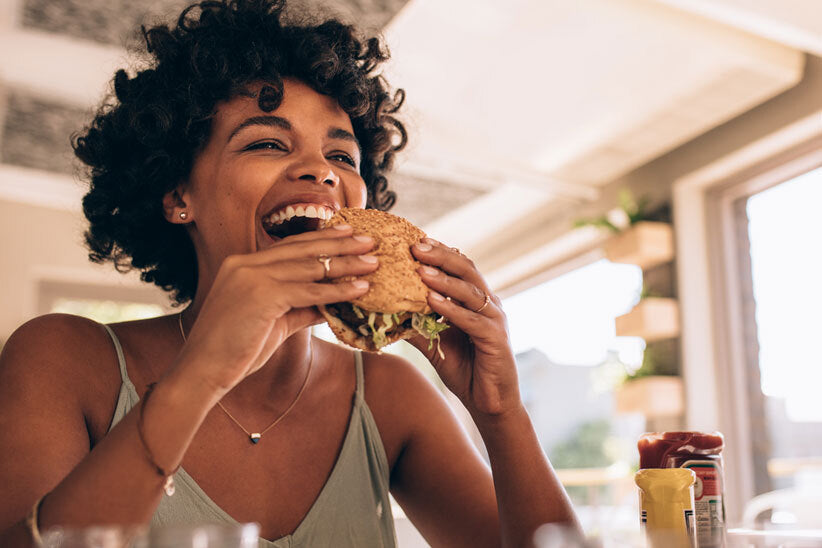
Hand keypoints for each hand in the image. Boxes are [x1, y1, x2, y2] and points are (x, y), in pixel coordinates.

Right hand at [172, 226, 376, 394]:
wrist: (203, 371)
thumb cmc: (235, 350)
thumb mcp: (273, 322)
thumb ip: (300, 308)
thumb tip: (330, 304)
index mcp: (243, 264)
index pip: (290, 246)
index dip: (321, 239)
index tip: (348, 233)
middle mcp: (246, 264)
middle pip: (303, 249)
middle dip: (340, 243)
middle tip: (369, 240)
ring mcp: (252, 277)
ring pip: (310, 267)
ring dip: (346, 264)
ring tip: (373, 263)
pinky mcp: (261, 295)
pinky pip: (309, 291)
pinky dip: (337, 290)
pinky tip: (359, 289)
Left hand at [409, 238, 520, 416]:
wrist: (489, 402)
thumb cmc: (464, 369)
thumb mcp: (434, 343)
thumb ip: (417, 324)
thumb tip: (385, 311)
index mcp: (476, 300)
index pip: (459, 267)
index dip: (439, 252)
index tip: (414, 240)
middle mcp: (489, 304)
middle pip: (467, 270)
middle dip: (441, 256)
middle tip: (416, 245)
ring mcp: (495, 320)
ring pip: (470, 291)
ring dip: (444, 279)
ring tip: (421, 269)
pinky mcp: (496, 339)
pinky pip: (472, 320)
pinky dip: (451, 309)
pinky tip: (432, 301)